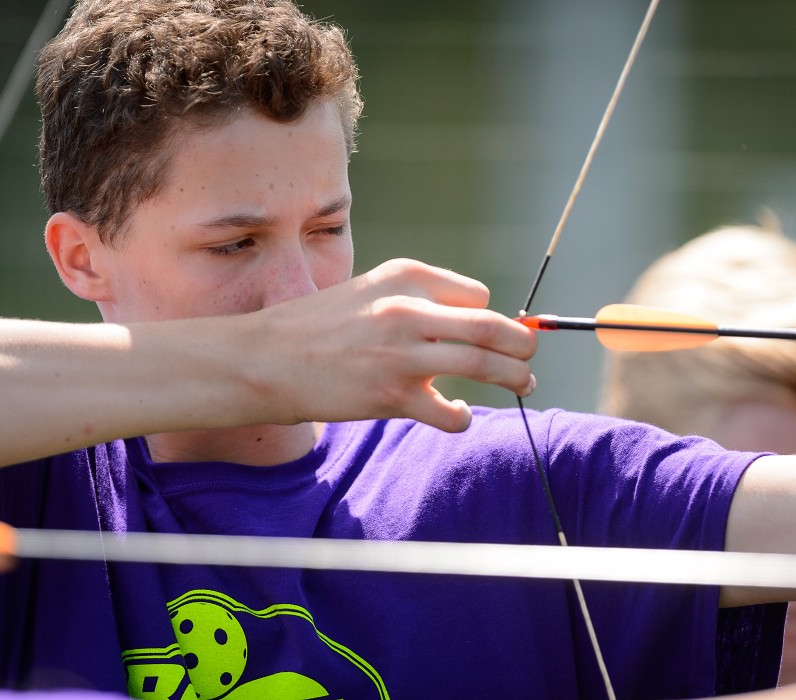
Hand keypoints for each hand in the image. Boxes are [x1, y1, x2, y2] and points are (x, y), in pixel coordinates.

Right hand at [235, 258, 537, 431]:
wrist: (265, 359)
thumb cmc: (317, 326)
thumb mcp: (369, 292)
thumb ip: (417, 301)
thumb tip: (470, 323)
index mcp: (406, 276)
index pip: (477, 294)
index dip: (491, 315)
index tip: (493, 334)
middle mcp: (409, 309)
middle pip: (493, 326)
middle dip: (524, 344)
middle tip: (530, 356)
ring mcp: (402, 354)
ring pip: (484, 366)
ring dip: (515, 378)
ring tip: (524, 384)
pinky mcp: (392, 395)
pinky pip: (450, 412)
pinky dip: (462, 417)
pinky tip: (455, 414)